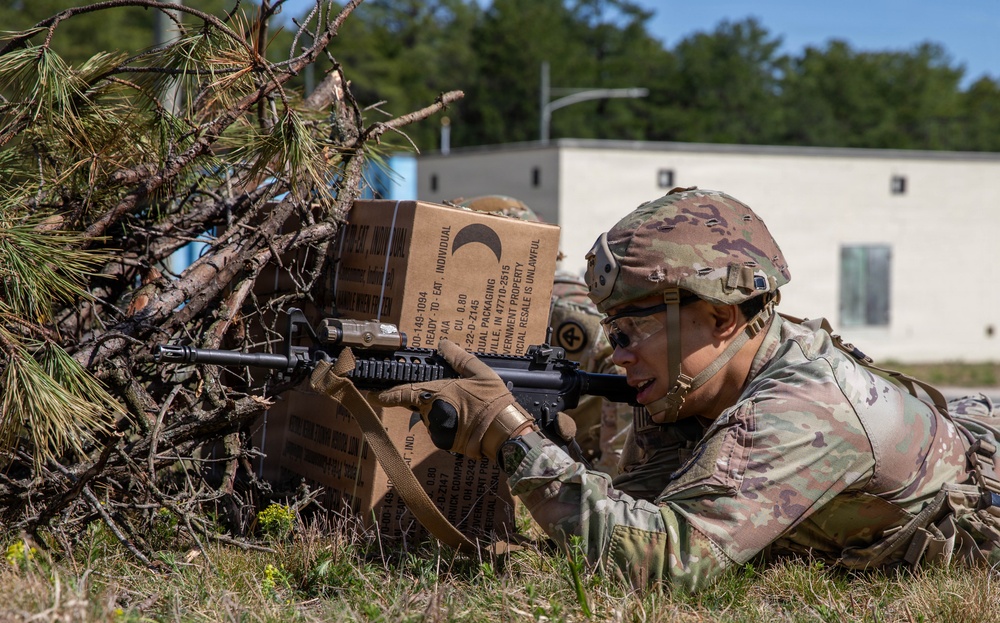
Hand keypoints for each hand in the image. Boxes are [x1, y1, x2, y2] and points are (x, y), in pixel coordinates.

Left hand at [373, 339, 535, 458]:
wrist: (505, 434)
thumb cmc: (493, 403)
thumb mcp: (480, 373)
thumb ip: (459, 358)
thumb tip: (444, 345)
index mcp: (436, 393)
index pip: (402, 393)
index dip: (384, 395)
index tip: (373, 395)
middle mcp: (431, 413)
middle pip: (420, 404)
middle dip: (430, 399)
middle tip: (453, 397)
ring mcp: (437, 430)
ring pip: (431, 417)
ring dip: (441, 411)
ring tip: (468, 409)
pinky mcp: (445, 443)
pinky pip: (441, 429)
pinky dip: (449, 424)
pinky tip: (468, 420)